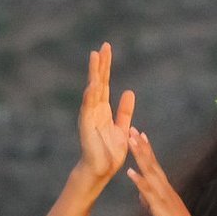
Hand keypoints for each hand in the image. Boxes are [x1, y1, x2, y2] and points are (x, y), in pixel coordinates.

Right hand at [77, 43, 135, 181]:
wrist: (102, 170)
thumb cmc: (110, 151)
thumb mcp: (122, 127)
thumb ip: (124, 111)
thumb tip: (129, 91)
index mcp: (103, 108)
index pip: (104, 82)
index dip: (106, 66)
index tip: (107, 49)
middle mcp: (95, 109)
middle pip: (98, 82)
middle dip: (101, 64)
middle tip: (104, 46)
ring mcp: (89, 116)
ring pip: (92, 90)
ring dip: (94, 74)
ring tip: (95, 56)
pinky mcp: (87, 126)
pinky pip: (88, 109)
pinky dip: (90, 97)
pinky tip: (93, 85)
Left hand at [126, 130, 207, 215]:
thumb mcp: (162, 214)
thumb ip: (152, 203)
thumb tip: (142, 196)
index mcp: (166, 190)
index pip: (155, 166)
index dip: (147, 151)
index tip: (140, 136)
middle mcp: (166, 189)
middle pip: (152, 164)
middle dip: (142, 147)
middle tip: (133, 129)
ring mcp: (164, 196)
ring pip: (151, 173)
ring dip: (140, 156)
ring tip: (131, 142)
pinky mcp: (161, 207)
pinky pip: (149, 192)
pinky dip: (140, 181)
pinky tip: (130, 172)